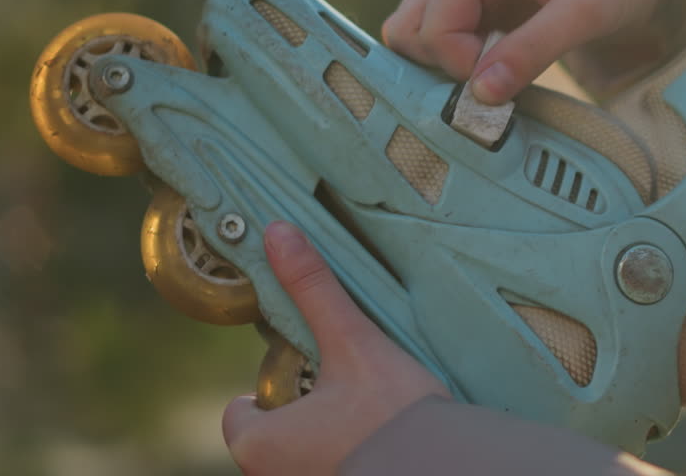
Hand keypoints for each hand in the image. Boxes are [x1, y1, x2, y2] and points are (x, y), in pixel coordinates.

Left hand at [221, 222, 449, 475]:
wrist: (446, 466)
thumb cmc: (391, 413)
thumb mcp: (351, 341)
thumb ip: (311, 289)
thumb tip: (278, 233)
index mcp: (257, 444)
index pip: (240, 411)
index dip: (272, 389)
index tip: (308, 375)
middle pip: (273, 433)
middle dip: (301, 412)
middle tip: (344, 394)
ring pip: (300, 455)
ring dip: (324, 438)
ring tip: (365, 417)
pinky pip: (327, 468)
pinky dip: (345, 456)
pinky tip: (378, 445)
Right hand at [382, 0, 683, 103]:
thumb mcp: (587, 10)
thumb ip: (531, 50)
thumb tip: (479, 96)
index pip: (432, 23)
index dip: (456, 64)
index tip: (498, 85)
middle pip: (411, 27)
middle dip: (438, 66)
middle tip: (486, 88)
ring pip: (423, 34)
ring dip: (445, 67)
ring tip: (493, 85)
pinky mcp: (489, 6)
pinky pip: (450, 40)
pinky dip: (462, 65)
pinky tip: (500, 78)